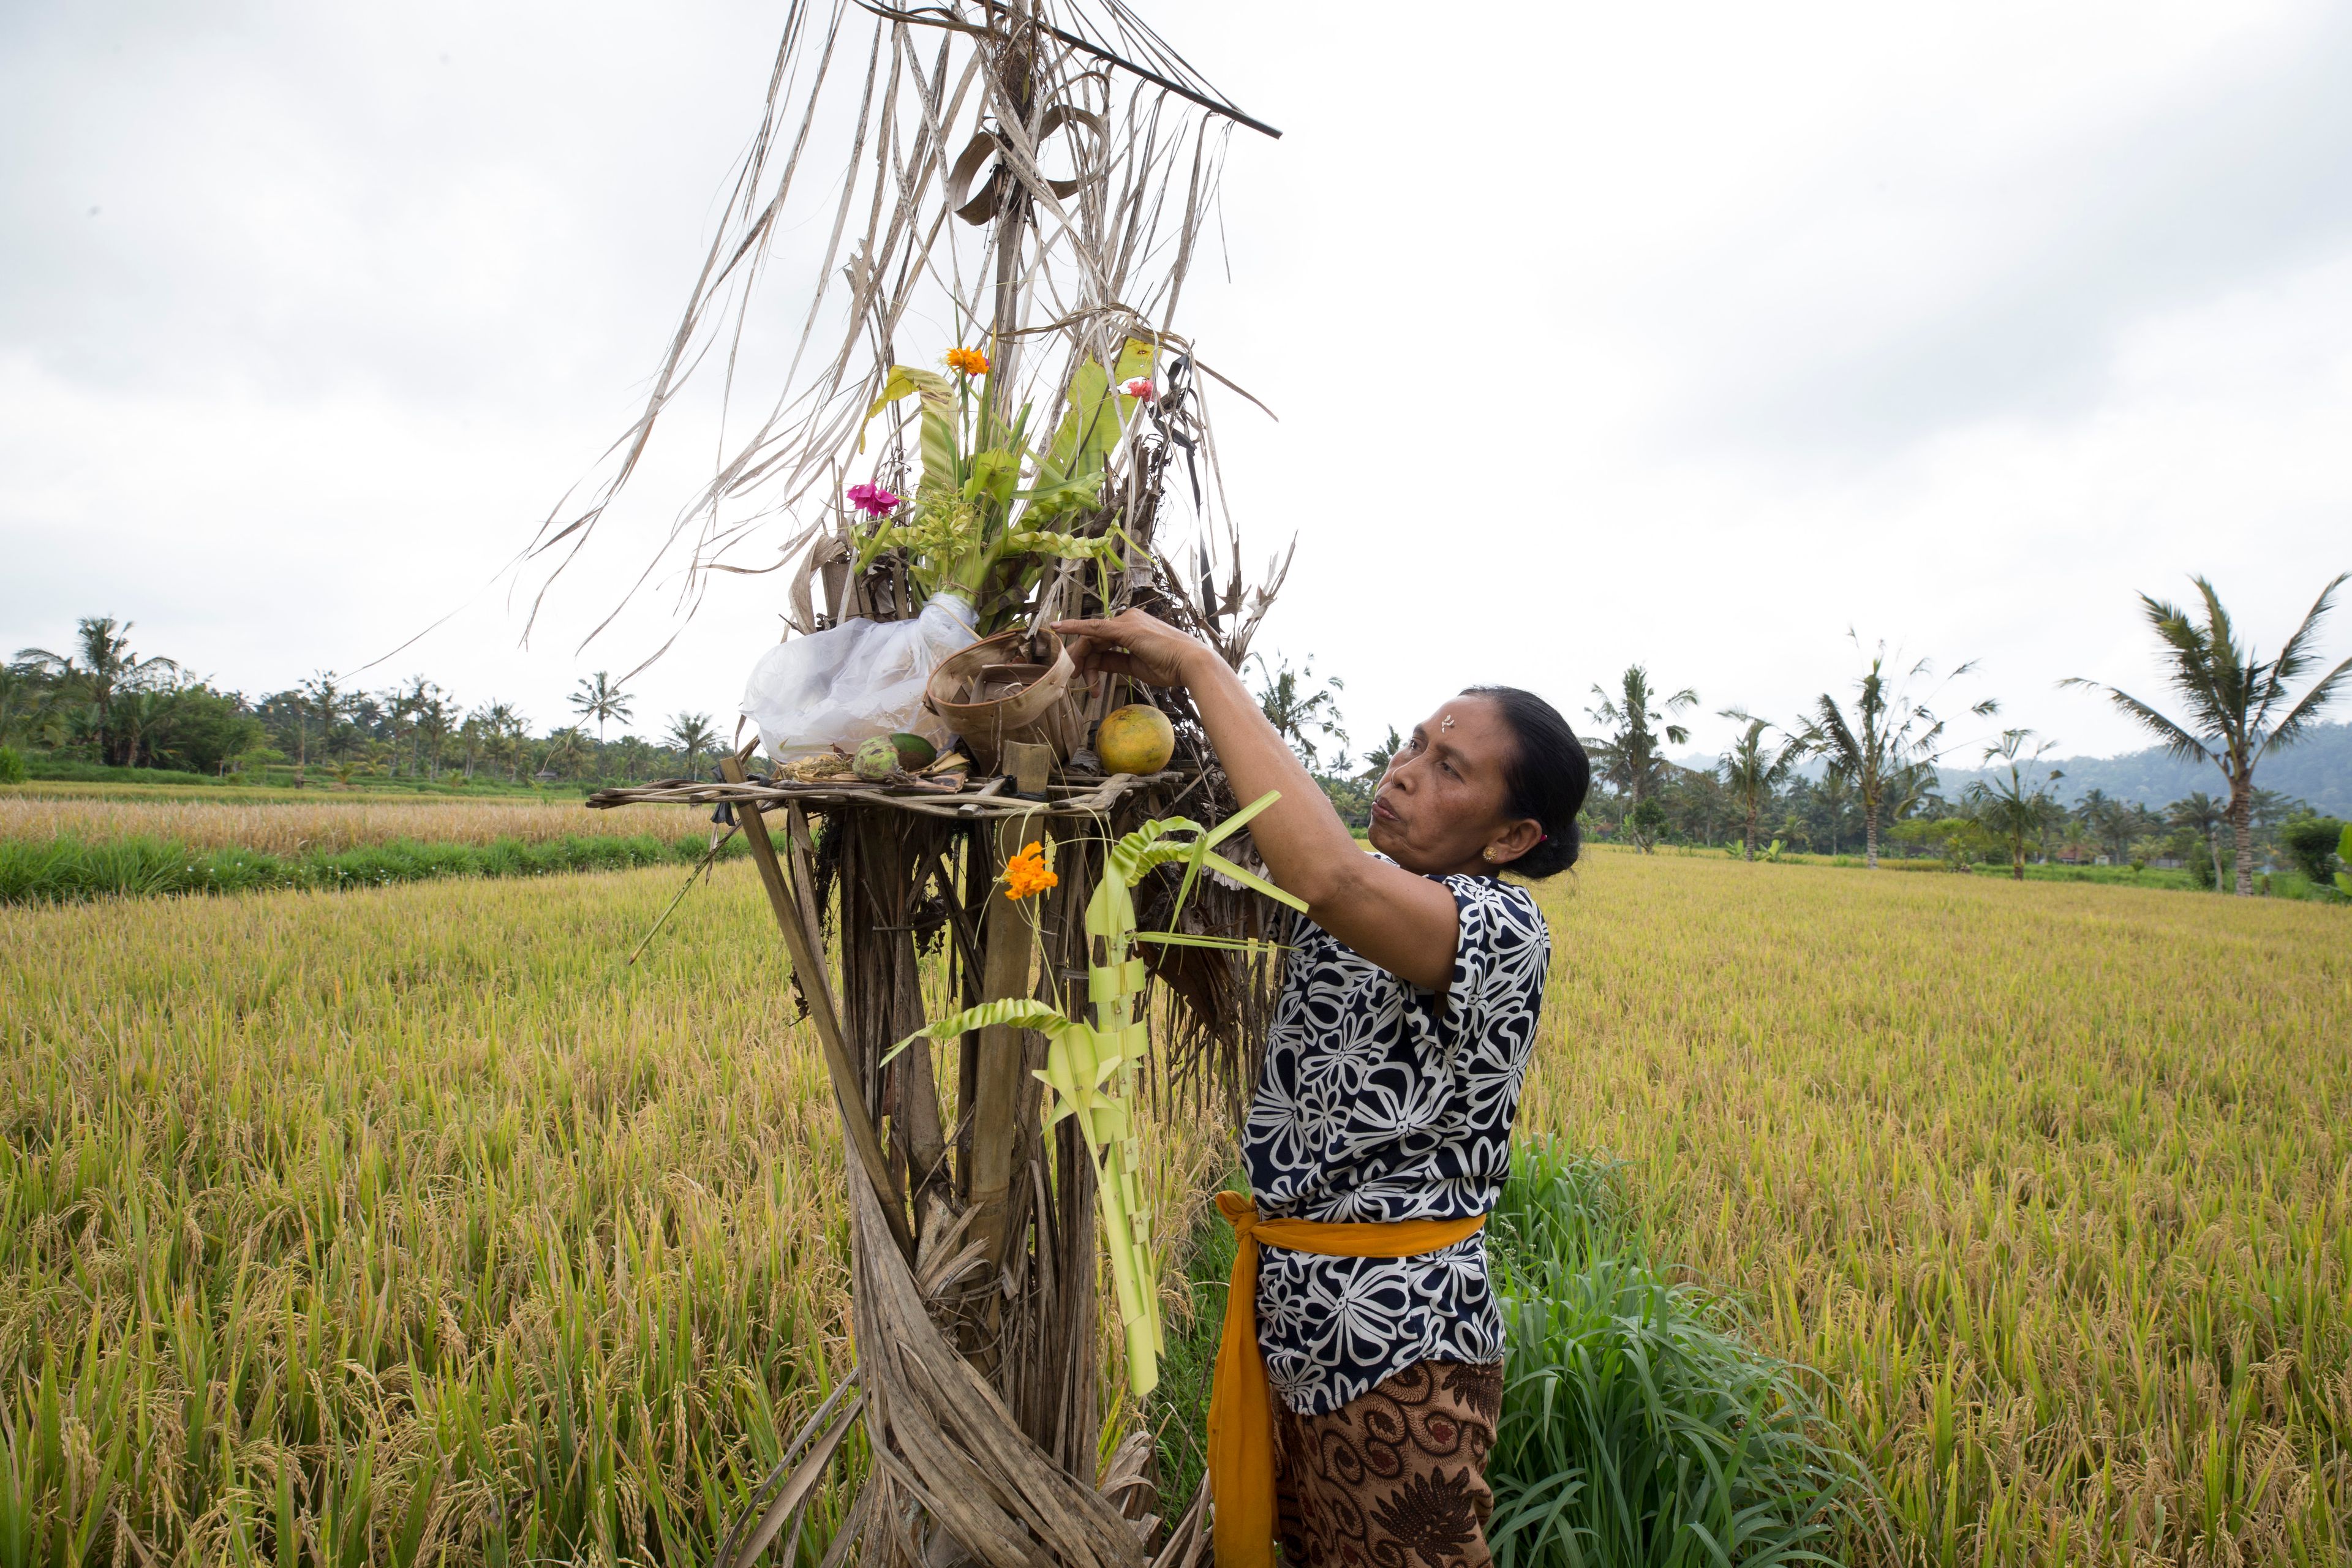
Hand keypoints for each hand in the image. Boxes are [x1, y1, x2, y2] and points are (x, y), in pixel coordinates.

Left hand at [1052, 609, 1205, 689]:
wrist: (1190, 664)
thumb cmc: (1170, 667)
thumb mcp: (1136, 667)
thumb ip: (1115, 662)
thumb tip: (1096, 665)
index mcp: (1133, 627)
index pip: (1102, 641)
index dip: (1090, 658)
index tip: (1082, 673)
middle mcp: (1128, 619)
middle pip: (1094, 639)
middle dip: (1083, 660)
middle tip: (1077, 679)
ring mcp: (1126, 622)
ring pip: (1092, 638)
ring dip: (1083, 660)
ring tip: (1085, 682)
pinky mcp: (1124, 629)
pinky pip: (1093, 628)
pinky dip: (1074, 627)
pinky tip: (1058, 628)